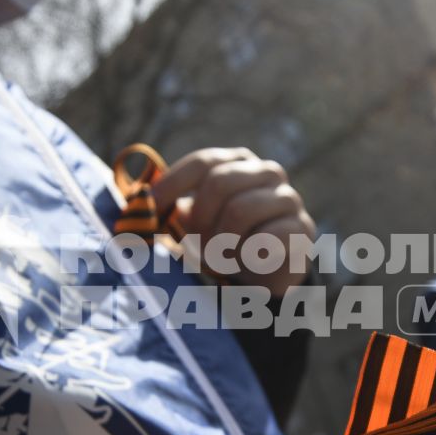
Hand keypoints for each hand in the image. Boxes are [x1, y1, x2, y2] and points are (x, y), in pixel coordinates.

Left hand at [151, 147, 316, 296]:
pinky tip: (245, 263)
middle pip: (220, 182)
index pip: (202, 163)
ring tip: (219, 257)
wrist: (265, 273)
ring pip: (241, 210)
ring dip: (221, 241)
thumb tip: (133, 205)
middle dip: (200, 218)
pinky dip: (247, 255)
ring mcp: (288, 198)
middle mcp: (267, 171)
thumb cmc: (223, 241)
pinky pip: (267, 237)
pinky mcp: (301, 228)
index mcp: (237, 161)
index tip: (151, 208)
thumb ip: (168, 209)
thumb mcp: (193, 222)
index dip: (173, 185)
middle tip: (195, 243)